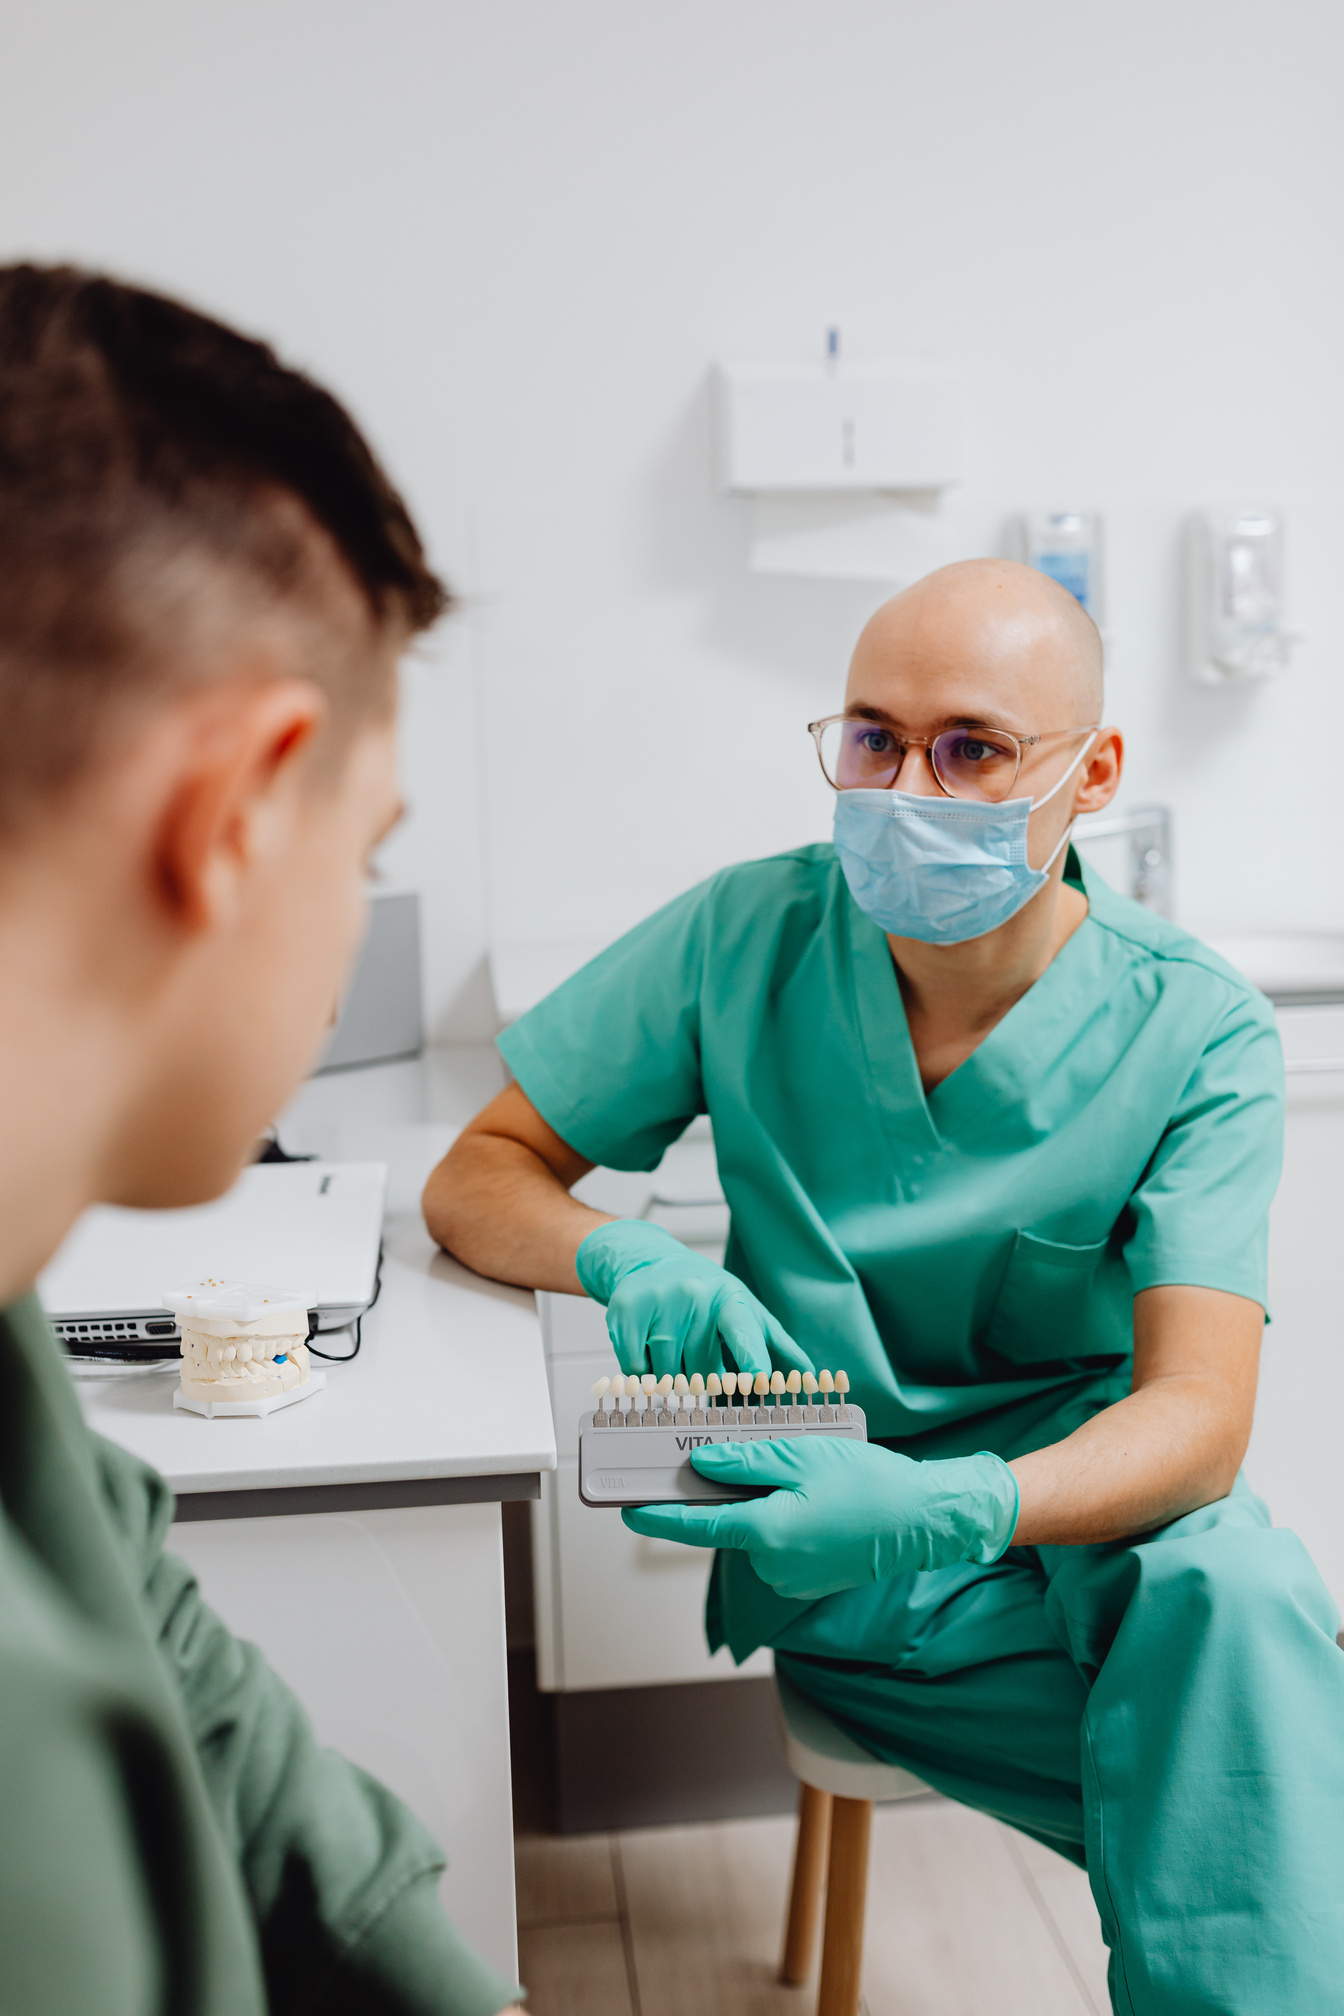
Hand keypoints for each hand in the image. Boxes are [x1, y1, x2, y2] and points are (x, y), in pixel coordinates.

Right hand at [575, 1219, 810, 1380]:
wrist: (650, 1261)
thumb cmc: (706, 1293)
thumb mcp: (746, 1311)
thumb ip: (777, 1346)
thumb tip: (810, 1378)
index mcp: (730, 1298)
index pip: (743, 1332)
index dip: (752, 1359)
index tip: (759, 1380)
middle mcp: (695, 1296)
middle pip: (701, 1371)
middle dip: (701, 1376)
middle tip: (699, 1354)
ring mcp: (659, 1302)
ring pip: (668, 1375)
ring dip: (672, 1375)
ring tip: (674, 1345)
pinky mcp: (625, 1311)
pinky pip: (637, 1369)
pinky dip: (643, 1370)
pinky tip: (648, 1345)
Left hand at [621, 1434, 1019, 1599]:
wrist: (923, 1520)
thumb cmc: (869, 1483)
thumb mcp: (802, 1456)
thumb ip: (745, 1463)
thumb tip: (701, 1466)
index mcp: (766, 1531)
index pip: (696, 1526)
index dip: (657, 1518)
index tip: (627, 1511)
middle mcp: (772, 1564)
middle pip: (728, 1525)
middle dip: (728, 1496)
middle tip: (748, 1462)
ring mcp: (792, 1578)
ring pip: (755, 1534)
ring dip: (761, 1507)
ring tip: (803, 1477)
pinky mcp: (809, 1580)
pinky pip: (778, 1547)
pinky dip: (782, 1523)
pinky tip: (812, 1500)